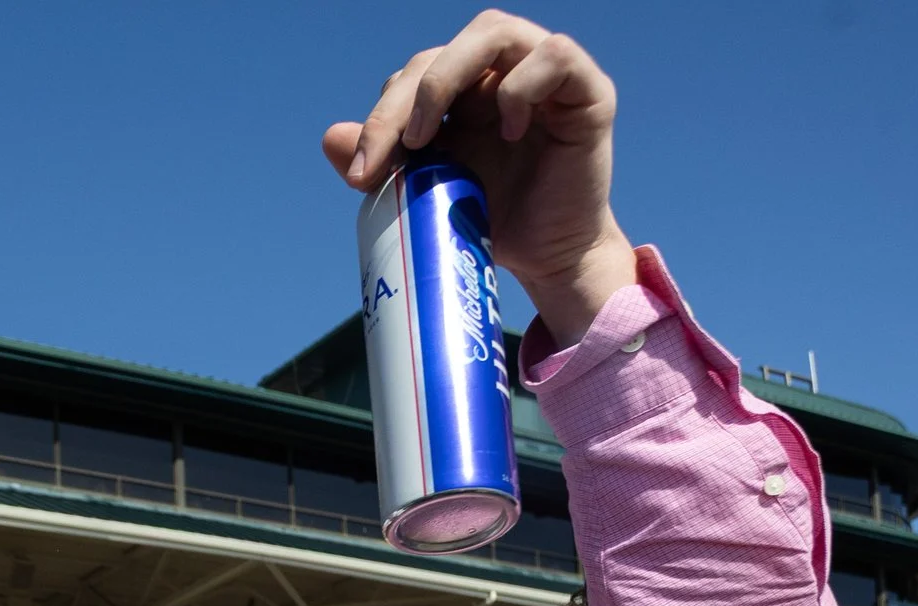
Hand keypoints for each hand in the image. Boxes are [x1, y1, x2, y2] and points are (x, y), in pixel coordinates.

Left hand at [322, 10, 637, 341]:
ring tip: (427, 136)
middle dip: (401, 100)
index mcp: (464, 91)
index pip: (414, 76)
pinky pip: (555, 56)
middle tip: (384, 157)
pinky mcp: (587, 92)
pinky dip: (522, 86)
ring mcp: (546, 76)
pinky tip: (509, 129)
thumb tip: (330, 137)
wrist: (549, 261)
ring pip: (493, 32)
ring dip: (447, 77)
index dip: (381, 116)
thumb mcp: (428, 194)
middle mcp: (502, 72)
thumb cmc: (493, 223)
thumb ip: (385, 165)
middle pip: (443, 53)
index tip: (359, 174)